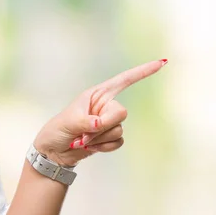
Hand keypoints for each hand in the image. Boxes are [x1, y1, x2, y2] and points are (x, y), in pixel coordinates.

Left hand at [33, 59, 167, 166]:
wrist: (54, 151)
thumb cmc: (57, 130)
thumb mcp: (68, 122)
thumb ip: (85, 121)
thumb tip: (99, 124)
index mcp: (96, 94)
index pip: (123, 80)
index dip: (142, 72)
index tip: (161, 63)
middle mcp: (105, 106)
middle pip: (121, 112)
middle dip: (104, 125)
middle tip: (85, 132)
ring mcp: (107, 122)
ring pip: (119, 129)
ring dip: (100, 138)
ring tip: (82, 139)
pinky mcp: (109, 137)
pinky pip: (118, 142)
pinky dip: (104, 146)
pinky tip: (90, 146)